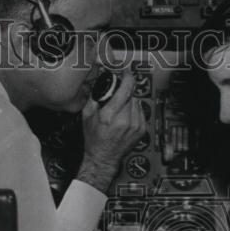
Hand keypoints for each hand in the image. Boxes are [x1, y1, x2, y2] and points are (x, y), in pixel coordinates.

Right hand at [77, 70, 145, 192]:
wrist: (103, 157)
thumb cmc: (94, 139)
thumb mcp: (87, 115)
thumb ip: (94, 97)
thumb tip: (102, 84)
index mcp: (110, 115)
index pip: (125, 89)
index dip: (127, 77)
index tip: (125, 73)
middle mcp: (125, 120)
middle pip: (131, 94)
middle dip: (124, 92)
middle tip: (116, 98)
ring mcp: (135, 126)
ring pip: (137, 102)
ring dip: (129, 102)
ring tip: (119, 110)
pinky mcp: (142, 130)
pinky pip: (140, 111)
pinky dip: (134, 111)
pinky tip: (125, 117)